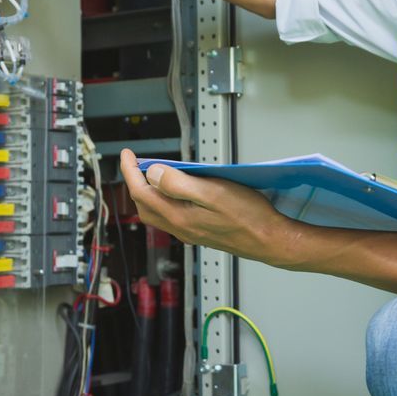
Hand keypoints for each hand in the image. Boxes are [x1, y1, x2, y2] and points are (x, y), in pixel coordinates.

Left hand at [118, 150, 292, 263]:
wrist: (269, 241)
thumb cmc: (248, 217)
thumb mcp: (213, 192)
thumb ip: (178, 183)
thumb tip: (153, 174)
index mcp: (179, 216)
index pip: (141, 191)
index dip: (130, 171)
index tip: (128, 154)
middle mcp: (180, 227)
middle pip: (144, 205)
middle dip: (135, 182)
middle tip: (137, 163)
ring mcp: (189, 232)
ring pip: (156, 213)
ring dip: (148, 193)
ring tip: (153, 174)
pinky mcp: (199, 233)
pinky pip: (170, 217)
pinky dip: (164, 202)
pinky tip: (176, 192)